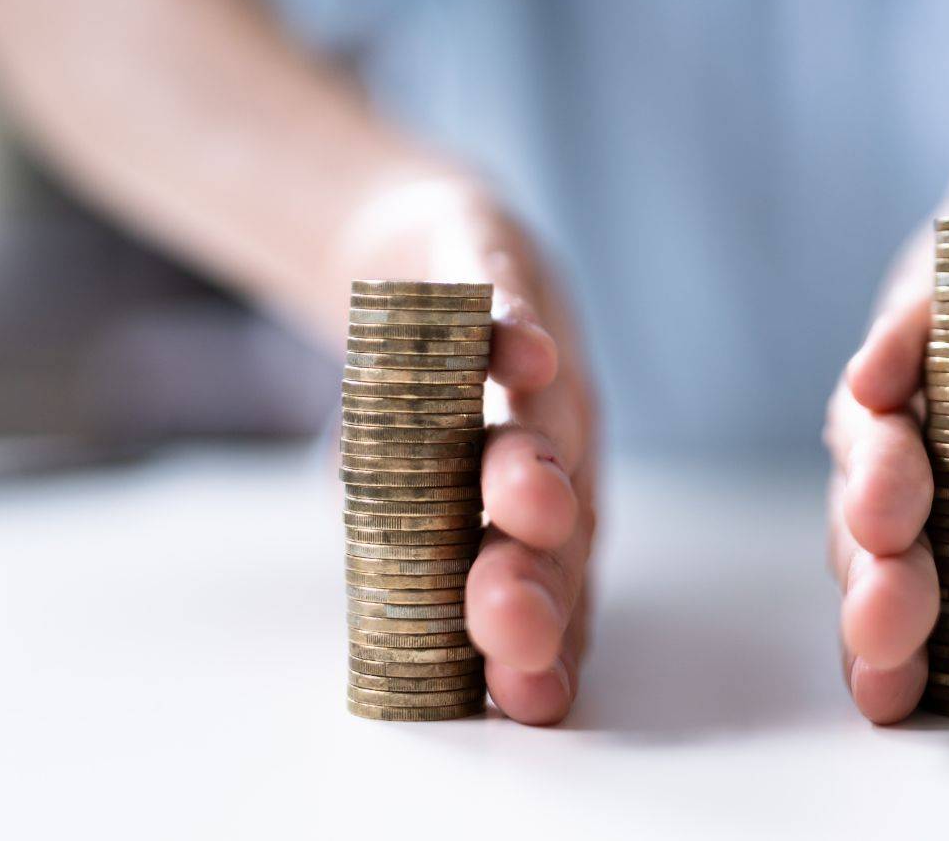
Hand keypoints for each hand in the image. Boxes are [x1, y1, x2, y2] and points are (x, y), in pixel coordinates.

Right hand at [334, 178, 598, 725]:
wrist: (456, 245)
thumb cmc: (454, 388)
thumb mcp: (430, 478)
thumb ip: (417, 545)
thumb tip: (391, 634)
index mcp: (548, 504)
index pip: (552, 587)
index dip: (546, 642)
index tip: (529, 705)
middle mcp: (557, 442)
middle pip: (556, 516)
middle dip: (536, 573)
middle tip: (513, 624)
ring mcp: (531, 361)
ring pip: (541, 417)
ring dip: (534, 459)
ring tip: (528, 504)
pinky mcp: (495, 276)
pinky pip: (506, 301)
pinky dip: (514, 327)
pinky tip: (523, 354)